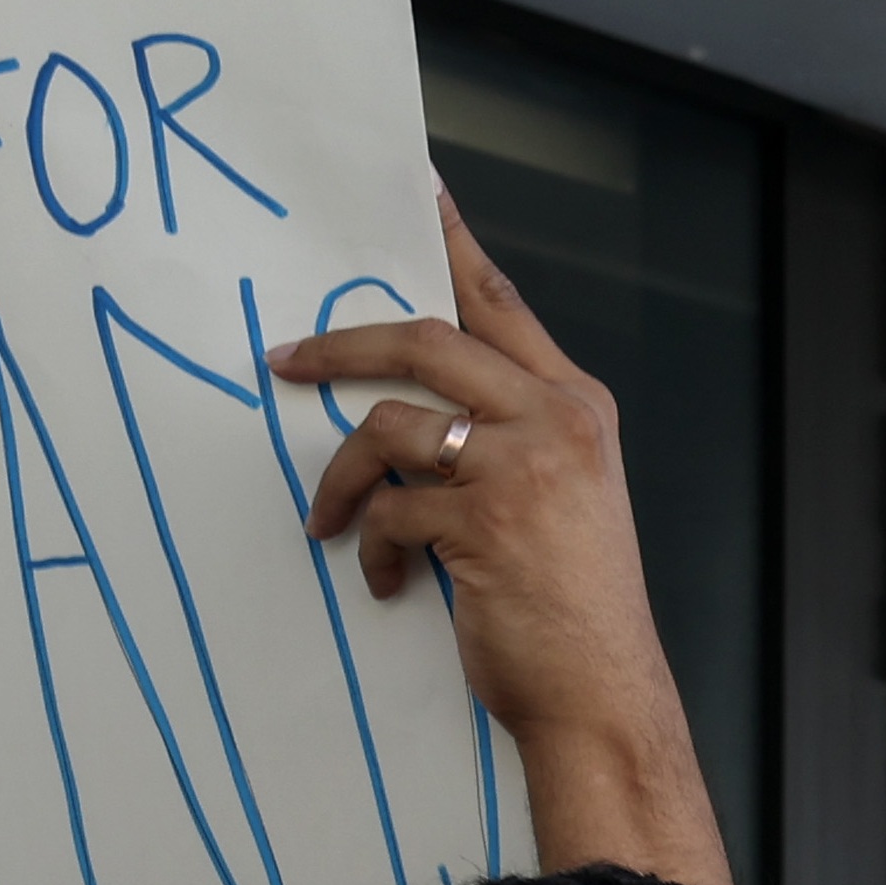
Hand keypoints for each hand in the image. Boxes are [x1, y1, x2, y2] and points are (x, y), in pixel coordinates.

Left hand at [265, 194, 732, 884]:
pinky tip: (383, 580)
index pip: (500, 301)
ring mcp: (521, 465)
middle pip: (426, 340)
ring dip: (341, 477)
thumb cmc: (570, 608)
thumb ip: (506, 441)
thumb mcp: (559, 500)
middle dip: (343, 346)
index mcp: (575, 403)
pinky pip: (388, 509)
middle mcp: (554, 418)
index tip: (415, 193)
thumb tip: (415, 418)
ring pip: (390, 427)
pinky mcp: (481, 521)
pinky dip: (371, 546)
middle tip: (285, 362)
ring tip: (330, 523)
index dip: (451, 244)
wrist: (600, 692)